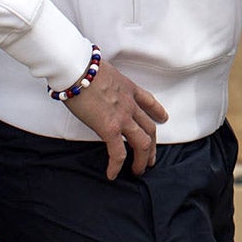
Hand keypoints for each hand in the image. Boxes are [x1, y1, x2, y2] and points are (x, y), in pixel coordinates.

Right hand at [62, 59, 168, 179]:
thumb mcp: (104, 72)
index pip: (149, 101)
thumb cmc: (83, 67)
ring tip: (138, 171)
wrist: (77, 68)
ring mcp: (122, 116)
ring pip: (142, 143)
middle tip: (151, 158)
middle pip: (150, 128)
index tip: (163, 118)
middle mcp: (130, 104)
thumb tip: (96, 86)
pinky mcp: (110, 128)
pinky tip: (113, 174)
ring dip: (142, 159)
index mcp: (128, 88)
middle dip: (152, 146)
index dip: (158, 112)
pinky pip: (119, 152)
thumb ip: (107, 83)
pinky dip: (117, 166)